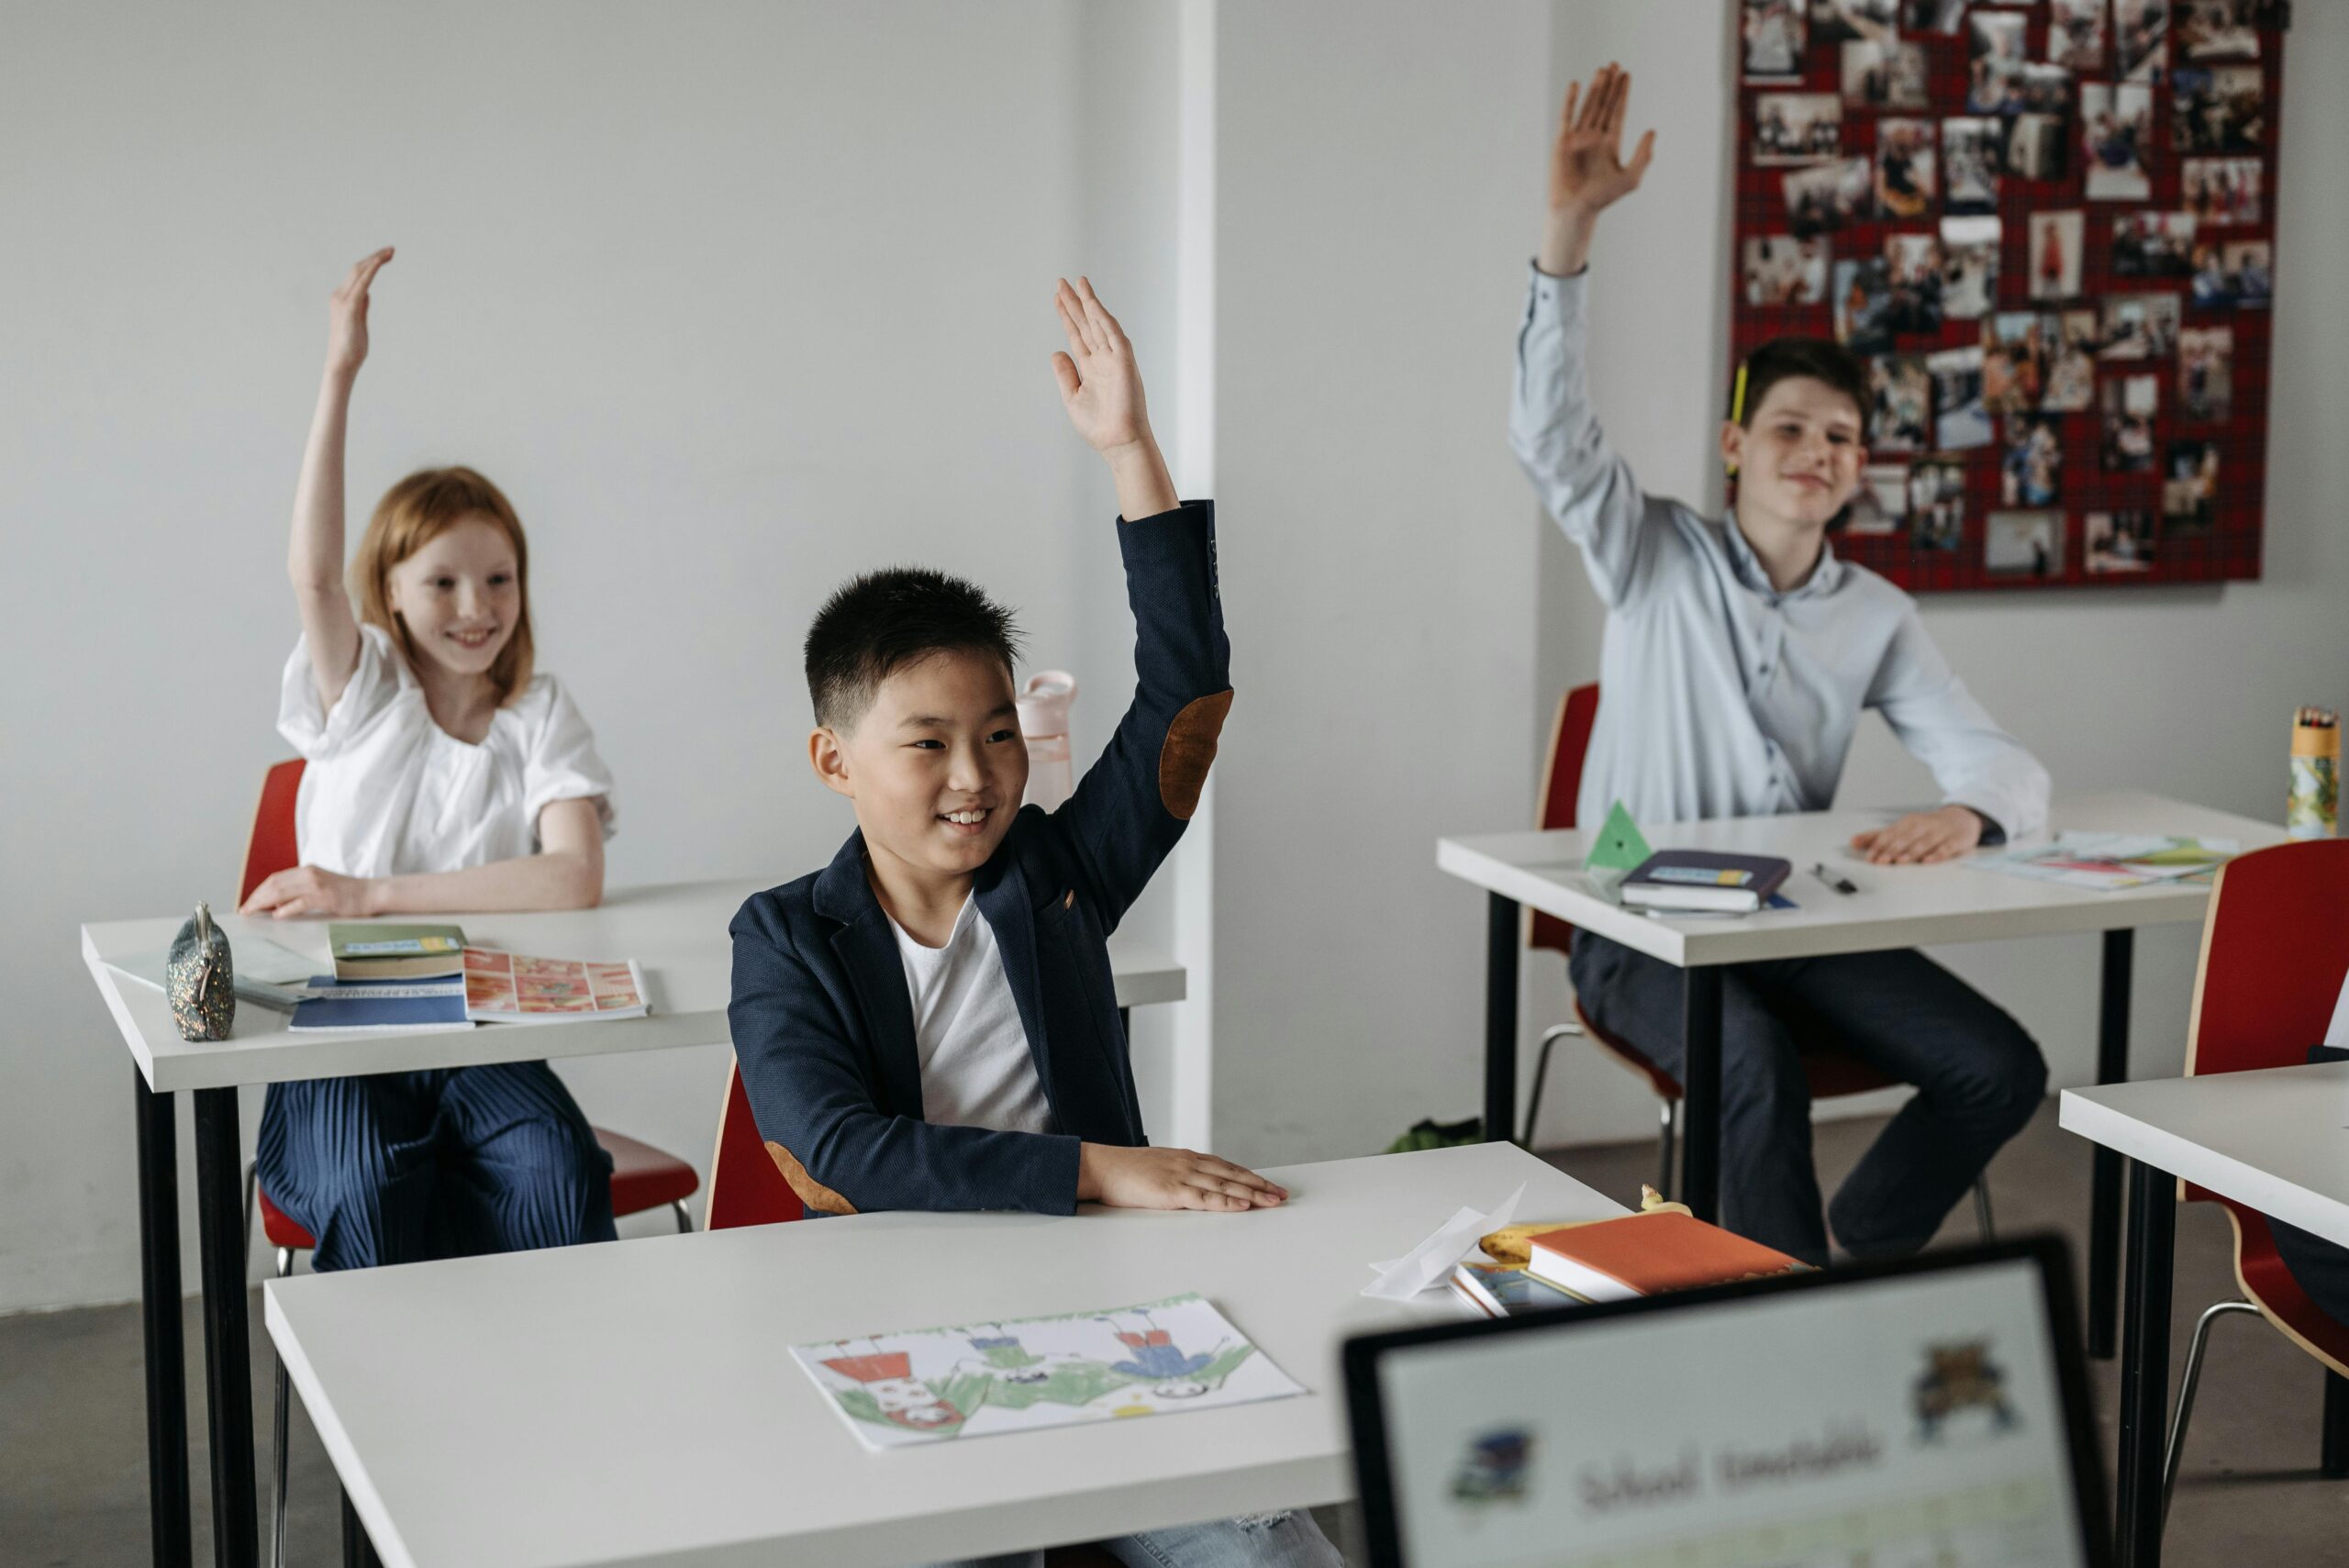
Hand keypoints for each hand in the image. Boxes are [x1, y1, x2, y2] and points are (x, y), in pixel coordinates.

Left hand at [240, 864, 380, 918]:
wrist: (372, 893)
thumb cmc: (348, 893)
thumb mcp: (321, 887)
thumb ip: (300, 893)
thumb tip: (277, 904)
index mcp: (307, 870)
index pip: (275, 878)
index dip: (259, 891)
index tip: (249, 903)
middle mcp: (309, 874)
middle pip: (274, 884)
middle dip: (256, 897)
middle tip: (244, 910)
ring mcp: (317, 885)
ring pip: (282, 891)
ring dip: (264, 903)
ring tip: (253, 913)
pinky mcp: (326, 897)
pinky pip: (301, 902)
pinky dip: (287, 909)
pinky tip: (277, 915)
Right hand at [326, 247, 393, 379]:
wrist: (343, 363)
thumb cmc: (352, 345)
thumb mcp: (359, 320)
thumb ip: (361, 305)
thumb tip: (366, 292)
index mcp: (341, 298)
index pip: (357, 274)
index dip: (371, 263)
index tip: (386, 255)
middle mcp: (339, 295)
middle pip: (358, 269)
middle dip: (375, 257)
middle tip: (392, 250)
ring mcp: (342, 301)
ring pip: (359, 272)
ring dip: (375, 260)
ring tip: (390, 252)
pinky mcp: (349, 309)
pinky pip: (361, 285)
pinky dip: (371, 272)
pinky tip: (379, 263)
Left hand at [1050, 277, 1151, 455]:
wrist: (1118, 443)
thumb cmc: (1099, 427)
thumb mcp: (1072, 397)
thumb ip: (1065, 374)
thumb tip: (1056, 351)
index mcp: (1091, 368)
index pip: (1077, 335)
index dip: (1067, 316)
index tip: (1057, 297)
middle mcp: (1103, 359)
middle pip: (1086, 324)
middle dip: (1074, 303)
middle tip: (1062, 282)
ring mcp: (1114, 359)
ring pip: (1100, 324)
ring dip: (1089, 303)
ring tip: (1078, 283)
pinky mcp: (1125, 362)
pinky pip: (1114, 335)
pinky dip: (1103, 318)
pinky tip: (1092, 304)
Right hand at [1077, 1144, 1288, 1212]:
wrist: (1101, 1167)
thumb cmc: (1124, 1172)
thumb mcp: (1157, 1169)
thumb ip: (1178, 1176)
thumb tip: (1193, 1188)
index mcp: (1186, 1158)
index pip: (1226, 1166)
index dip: (1249, 1176)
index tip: (1268, 1184)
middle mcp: (1189, 1163)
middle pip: (1233, 1174)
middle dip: (1260, 1185)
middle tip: (1282, 1195)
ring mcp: (1182, 1176)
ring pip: (1225, 1185)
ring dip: (1251, 1194)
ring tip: (1273, 1202)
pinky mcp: (1172, 1191)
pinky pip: (1205, 1198)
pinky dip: (1226, 1202)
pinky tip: (1243, 1206)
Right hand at [1549, 64, 1654, 219]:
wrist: (1576, 209)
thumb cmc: (1602, 198)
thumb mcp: (1631, 178)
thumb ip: (1643, 155)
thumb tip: (1652, 131)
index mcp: (1610, 143)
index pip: (1617, 112)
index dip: (1622, 94)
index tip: (1626, 75)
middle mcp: (1594, 137)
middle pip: (1604, 105)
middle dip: (1610, 85)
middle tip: (1615, 64)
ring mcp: (1578, 138)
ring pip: (1588, 107)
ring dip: (1595, 88)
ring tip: (1603, 70)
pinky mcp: (1562, 141)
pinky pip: (1567, 116)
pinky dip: (1571, 101)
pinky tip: (1576, 85)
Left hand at [1849, 805, 1984, 865]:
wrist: (1961, 818)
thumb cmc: (1927, 827)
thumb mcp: (1902, 828)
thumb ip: (1878, 836)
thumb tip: (1853, 841)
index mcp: (1908, 822)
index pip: (1891, 834)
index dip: (1879, 845)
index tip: (1870, 857)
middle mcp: (1923, 825)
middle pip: (1906, 838)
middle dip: (1892, 850)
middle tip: (1881, 861)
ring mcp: (1940, 832)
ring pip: (1924, 842)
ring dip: (1911, 852)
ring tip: (1900, 861)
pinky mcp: (1956, 840)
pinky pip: (1946, 848)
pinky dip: (1937, 854)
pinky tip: (1928, 861)